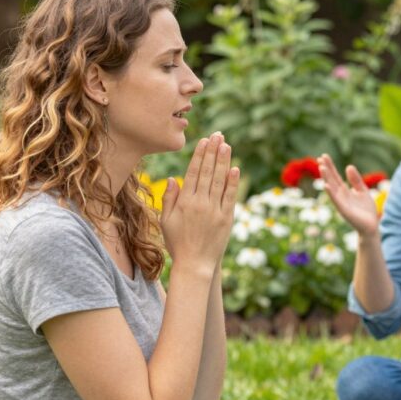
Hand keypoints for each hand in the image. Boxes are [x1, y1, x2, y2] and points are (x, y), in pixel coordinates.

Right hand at [161, 133, 239, 271]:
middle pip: (208, 172)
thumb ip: (169, 199)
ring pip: (220, 181)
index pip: (193, 172)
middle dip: (213, 152)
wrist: (195, 264)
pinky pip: (230, 196)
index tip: (204, 141)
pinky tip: (235, 168)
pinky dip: (233, 182)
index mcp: (184, 202)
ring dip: (224, 161)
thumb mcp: (165, 221)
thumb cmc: (177, 243)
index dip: (200, 155)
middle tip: (218, 135)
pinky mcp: (227, 218)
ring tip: (226, 145)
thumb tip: (173, 178)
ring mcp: (215, 210)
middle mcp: (200, 203)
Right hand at [319, 154, 379, 237]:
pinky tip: (326, 185)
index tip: (323, 156)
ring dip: (326, 178)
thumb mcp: (362, 191)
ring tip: (322, 167)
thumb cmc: (366, 210)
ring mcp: (341, 203)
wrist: (372, 226)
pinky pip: (336, 201)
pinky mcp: (344, 211)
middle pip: (332, 180)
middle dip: (326, 170)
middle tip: (320, 158)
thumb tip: (348, 166)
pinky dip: (331, 193)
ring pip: (332, 189)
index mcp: (344, 191)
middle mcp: (340, 196)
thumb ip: (356, 180)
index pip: (335, 176)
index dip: (330, 166)